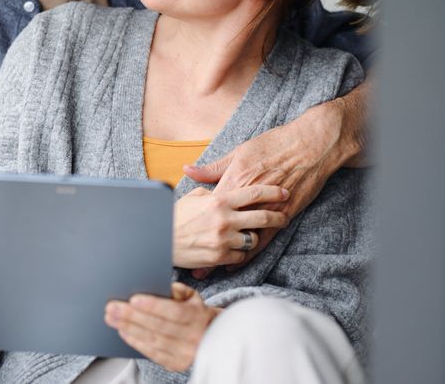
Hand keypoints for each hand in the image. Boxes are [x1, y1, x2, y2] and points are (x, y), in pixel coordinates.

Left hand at [105, 283, 219, 371]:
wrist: (211, 336)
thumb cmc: (194, 312)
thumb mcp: (191, 296)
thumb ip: (175, 290)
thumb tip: (156, 287)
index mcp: (198, 316)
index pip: (174, 312)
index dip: (153, 306)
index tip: (133, 299)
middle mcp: (194, 337)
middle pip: (159, 327)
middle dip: (133, 316)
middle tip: (112, 308)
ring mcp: (185, 353)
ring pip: (153, 341)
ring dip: (130, 328)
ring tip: (112, 318)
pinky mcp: (176, 364)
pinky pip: (153, 354)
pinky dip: (136, 342)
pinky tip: (123, 332)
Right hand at [172, 185, 287, 269]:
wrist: (159, 240)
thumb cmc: (175, 216)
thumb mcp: (193, 196)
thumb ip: (212, 192)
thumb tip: (223, 188)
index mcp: (219, 200)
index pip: (254, 193)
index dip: (273, 192)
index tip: (284, 192)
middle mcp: (225, 219)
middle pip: (263, 217)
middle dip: (278, 216)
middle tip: (284, 217)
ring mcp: (224, 239)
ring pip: (254, 238)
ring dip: (256, 236)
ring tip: (256, 235)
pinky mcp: (220, 256)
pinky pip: (242, 255)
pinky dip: (241, 252)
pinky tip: (237, 248)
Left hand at [181, 83, 368, 272]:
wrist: (310, 145)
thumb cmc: (274, 144)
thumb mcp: (240, 151)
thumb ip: (214, 167)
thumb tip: (188, 170)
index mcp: (235, 180)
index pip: (210, 208)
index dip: (196, 226)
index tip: (182, 240)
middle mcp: (248, 198)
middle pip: (224, 227)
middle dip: (208, 246)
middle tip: (195, 265)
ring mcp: (267, 208)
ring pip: (243, 237)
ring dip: (228, 255)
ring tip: (212, 270)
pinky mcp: (285, 214)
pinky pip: (266, 239)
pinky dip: (252, 252)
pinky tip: (240, 263)